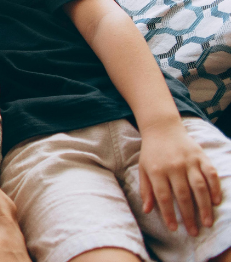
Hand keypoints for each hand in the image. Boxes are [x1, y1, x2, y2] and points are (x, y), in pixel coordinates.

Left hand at [138, 119, 222, 234]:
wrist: (162, 129)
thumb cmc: (151, 153)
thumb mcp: (143, 169)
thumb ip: (146, 190)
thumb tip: (147, 210)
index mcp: (157, 171)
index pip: (164, 197)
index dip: (169, 214)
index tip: (174, 229)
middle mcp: (174, 167)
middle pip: (183, 195)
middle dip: (189, 216)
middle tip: (194, 232)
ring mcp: (189, 161)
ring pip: (199, 187)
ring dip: (205, 206)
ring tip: (208, 222)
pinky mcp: (201, 157)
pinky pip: (211, 174)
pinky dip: (215, 188)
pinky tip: (216, 202)